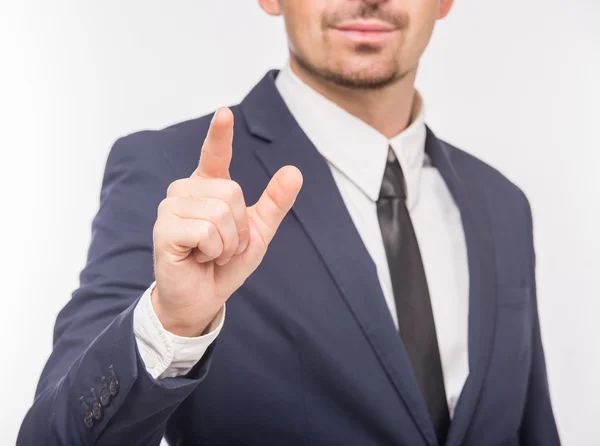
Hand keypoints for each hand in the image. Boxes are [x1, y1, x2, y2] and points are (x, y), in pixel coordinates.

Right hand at [151, 107, 302, 336]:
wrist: (204, 298)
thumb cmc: (225, 263)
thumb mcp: (257, 232)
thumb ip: (274, 203)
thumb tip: (294, 171)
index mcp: (208, 188)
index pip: (214, 155)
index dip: (219, 134)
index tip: (225, 112)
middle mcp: (186, 192)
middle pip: (231, 192)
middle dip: (239, 229)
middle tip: (224, 247)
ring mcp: (171, 209)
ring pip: (219, 213)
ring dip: (226, 244)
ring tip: (210, 253)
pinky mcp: (164, 229)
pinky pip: (205, 231)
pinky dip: (213, 251)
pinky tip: (199, 258)